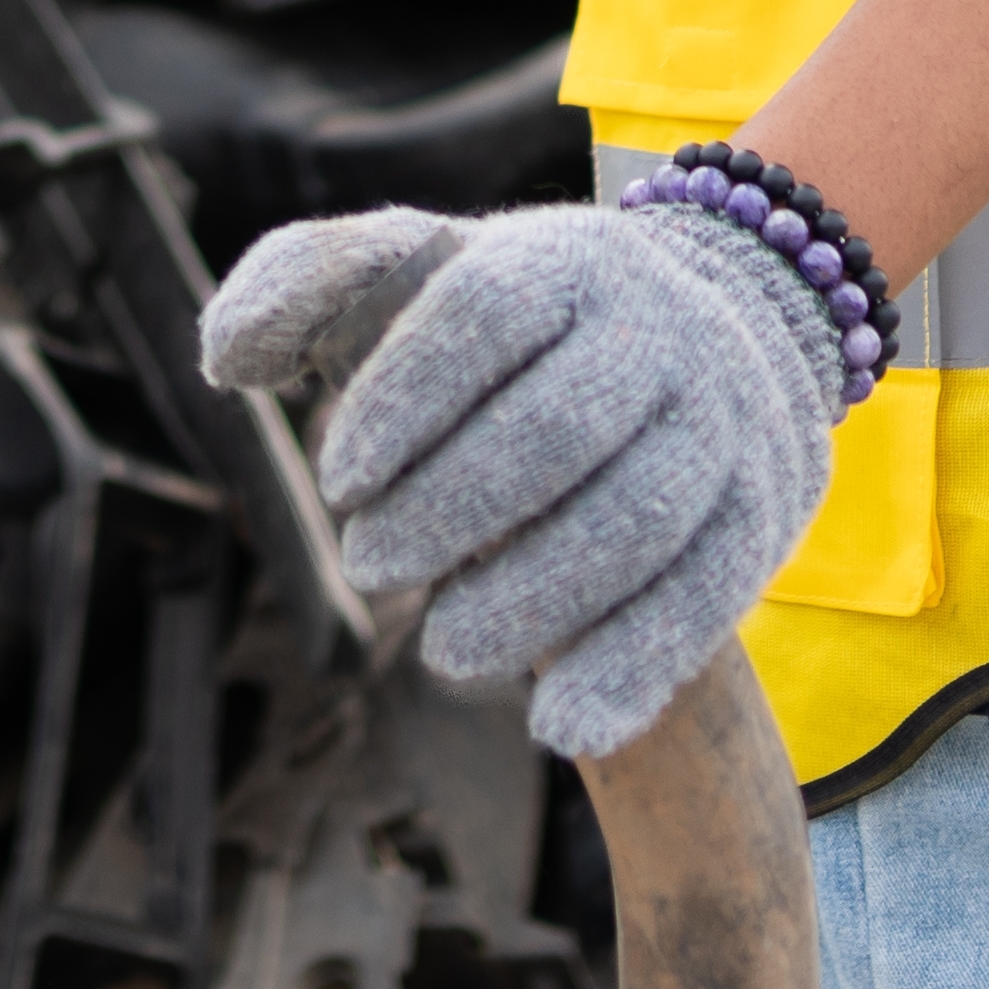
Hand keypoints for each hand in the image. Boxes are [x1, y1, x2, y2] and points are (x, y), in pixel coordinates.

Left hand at [197, 199, 839, 757]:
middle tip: (371, 562)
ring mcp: (721, 421)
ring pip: (637, 521)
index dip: (400, 401)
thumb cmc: (518, 319)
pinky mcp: (762, 513)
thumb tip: (225, 363)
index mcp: (561, 262)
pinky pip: (708, 598)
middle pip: (556, 428)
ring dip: (530, 603)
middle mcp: (655, 330)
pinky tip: (558, 727)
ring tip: (444, 650)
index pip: (482, 315)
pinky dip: (632, 670)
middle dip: (449, 512)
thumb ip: (304, 285)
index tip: (339, 478)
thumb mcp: (419, 267)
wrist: (726, 323)